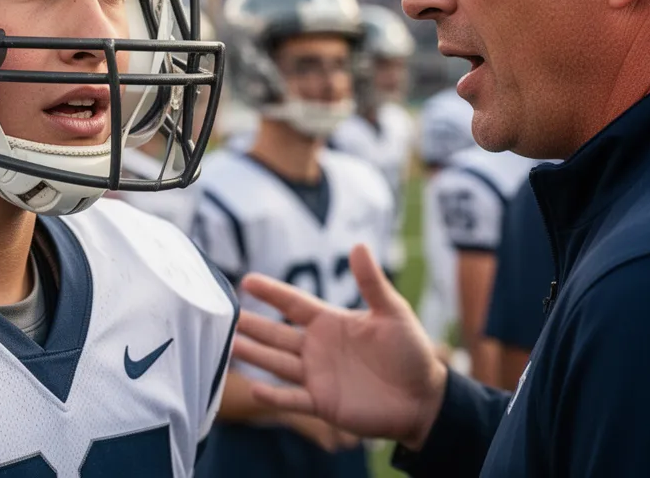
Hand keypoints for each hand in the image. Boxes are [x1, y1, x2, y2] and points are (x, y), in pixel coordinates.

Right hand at [233, 244, 447, 449]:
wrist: (425, 399)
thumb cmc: (412, 352)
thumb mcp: (393, 312)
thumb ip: (371, 282)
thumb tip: (359, 245)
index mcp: (331, 322)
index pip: (294, 304)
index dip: (272, 292)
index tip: (247, 280)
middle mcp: (318, 348)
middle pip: (277, 333)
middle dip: (253, 325)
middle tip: (225, 315)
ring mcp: (318, 376)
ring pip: (278, 363)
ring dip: (255, 355)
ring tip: (229, 346)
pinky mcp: (323, 404)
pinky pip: (293, 400)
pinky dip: (275, 397)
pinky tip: (255, 389)